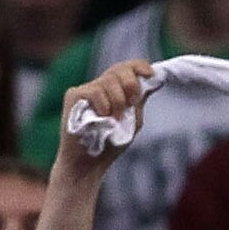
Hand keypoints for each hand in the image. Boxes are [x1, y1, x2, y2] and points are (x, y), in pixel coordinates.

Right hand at [59, 61, 153, 178]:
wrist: (90, 163)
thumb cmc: (110, 144)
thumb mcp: (132, 120)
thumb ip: (139, 100)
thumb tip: (154, 81)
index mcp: (115, 90)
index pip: (127, 67)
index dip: (139, 66)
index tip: (150, 74)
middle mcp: (100, 86)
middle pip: (119, 69)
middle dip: (131, 85)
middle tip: (131, 104)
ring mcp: (86, 89)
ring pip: (109, 80)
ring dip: (118, 101)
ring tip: (114, 119)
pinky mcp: (74, 95)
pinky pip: (96, 91)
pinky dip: (104, 106)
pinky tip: (101, 118)